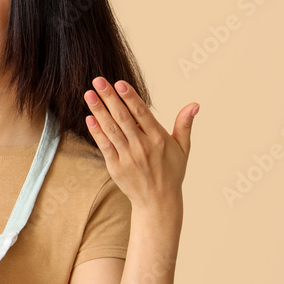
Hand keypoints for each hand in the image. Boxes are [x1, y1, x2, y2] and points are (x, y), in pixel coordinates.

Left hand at [83, 77, 197, 210]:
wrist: (158, 202)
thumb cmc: (171, 172)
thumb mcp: (183, 148)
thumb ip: (184, 124)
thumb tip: (194, 104)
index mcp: (159, 139)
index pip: (142, 113)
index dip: (130, 97)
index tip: (119, 83)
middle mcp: (143, 146)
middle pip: (123, 117)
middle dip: (109, 98)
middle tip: (97, 80)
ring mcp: (128, 157)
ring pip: (111, 129)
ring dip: (99, 111)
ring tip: (89, 94)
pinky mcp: (116, 167)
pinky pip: (105, 146)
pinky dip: (97, 132)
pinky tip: (89, 118)